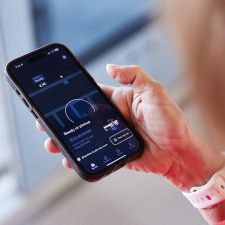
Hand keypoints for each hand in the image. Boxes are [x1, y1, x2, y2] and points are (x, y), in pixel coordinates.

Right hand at [37, 65, 223, 190]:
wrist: (180, 152)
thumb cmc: (171, 121)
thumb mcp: (155, 92)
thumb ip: (135, 76)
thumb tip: (111, 66)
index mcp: (120, 100)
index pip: (91, 94)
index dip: (72, 96)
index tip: (54, 97)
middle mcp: (113, 117)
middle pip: (81, 117)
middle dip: (62, 120)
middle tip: (44, 122)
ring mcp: (112, 136)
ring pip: (83, 136)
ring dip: (65, 139)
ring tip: (51, 142)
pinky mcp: (114, 153)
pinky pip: (93, 154)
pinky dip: (79, 156)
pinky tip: (69, 158)